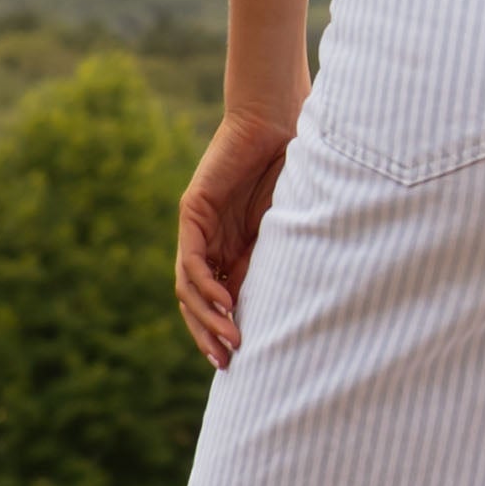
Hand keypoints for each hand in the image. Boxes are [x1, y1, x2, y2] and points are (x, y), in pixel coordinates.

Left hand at [177, 107, 299, 366]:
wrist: (280, 120)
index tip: (242, 360)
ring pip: (190, 287)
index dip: (224, 332)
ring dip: (207, 318)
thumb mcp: (289, 228)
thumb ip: (279, 261)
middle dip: (210, 336)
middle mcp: (212, 243)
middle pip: (198, 301)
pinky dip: (205, 285)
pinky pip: (192, 259)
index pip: (219, 301)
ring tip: (228, 341)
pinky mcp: (193, 211)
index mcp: (234, 249)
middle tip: (228, 365)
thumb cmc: (294, 167)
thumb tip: (293, 310)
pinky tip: (223, 304)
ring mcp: (200, 228)